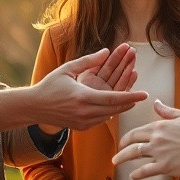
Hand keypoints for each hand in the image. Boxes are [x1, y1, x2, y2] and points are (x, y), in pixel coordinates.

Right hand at [33, 48, 147, 130]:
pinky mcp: (82, 127)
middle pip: (115, 109)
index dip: (132, 96)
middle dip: (130, 102)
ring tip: (131, 99)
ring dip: (121, 107)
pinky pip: (101, 120)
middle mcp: (85, 112)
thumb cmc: (50, 85)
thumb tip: (106, 51)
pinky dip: (109, 112)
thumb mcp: (68, 69)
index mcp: (83, 97)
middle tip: (142, 96)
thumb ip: (89, 60)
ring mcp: (83, 122)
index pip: (114, 98)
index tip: (145, 94)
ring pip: (110, 116)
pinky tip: (115, 105)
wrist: (34, 107)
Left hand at [113, 100, 179, 179]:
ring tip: (116, 163)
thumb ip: (167, 111)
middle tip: (117, 154)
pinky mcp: (165, 166)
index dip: (128, 136)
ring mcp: (159, 152)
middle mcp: (157, 138)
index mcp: (161, 125)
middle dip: (122, 147)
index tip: (124, 141)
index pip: (138, 130)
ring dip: (123, 158)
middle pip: (132, 141)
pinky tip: (133, 176)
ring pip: (134, 154)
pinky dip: (137, 174)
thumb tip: (155, 102)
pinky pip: (145, 171)